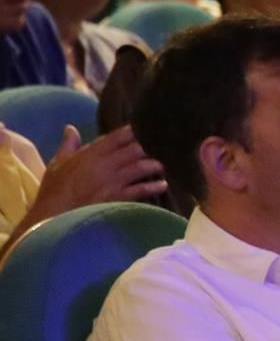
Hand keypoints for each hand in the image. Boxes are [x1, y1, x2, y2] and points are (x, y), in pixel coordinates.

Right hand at [30, 125, 165, 214]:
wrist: (53, 214)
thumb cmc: (54, 189)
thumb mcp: (57, 163)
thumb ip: (68, 144)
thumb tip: (71, 128)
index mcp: (91, 154)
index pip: (116, 138)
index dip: (133, 131)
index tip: (147, 126)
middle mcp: (105, 164)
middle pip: (133, 150)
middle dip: (149, 146)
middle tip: (163, 145)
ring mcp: (112, 181)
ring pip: (139, 168)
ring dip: (154, 165)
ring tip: (164, 164)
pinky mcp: (117, 198)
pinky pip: (139, 190)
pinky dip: (153, 187)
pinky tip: (163, 185)